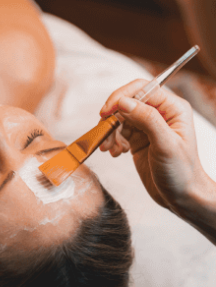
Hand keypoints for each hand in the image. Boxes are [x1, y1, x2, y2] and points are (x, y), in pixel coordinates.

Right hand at [99, 79, 212, 213]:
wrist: (182, 198)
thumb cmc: (183, 174)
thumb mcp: (166, 145)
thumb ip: (147, 119)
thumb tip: (124, 101)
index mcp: (173, 109)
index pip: (142, 89)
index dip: (122, 96)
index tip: (107, 111)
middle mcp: (160, 113)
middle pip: (127, 101)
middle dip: (113, 116)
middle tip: (103, 130)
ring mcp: (148, 125)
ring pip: (119, 116)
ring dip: (110, 130)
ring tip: (109, 146)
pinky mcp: (138, 137)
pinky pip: (117, 130)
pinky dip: (111, 139)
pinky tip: (115, 151)